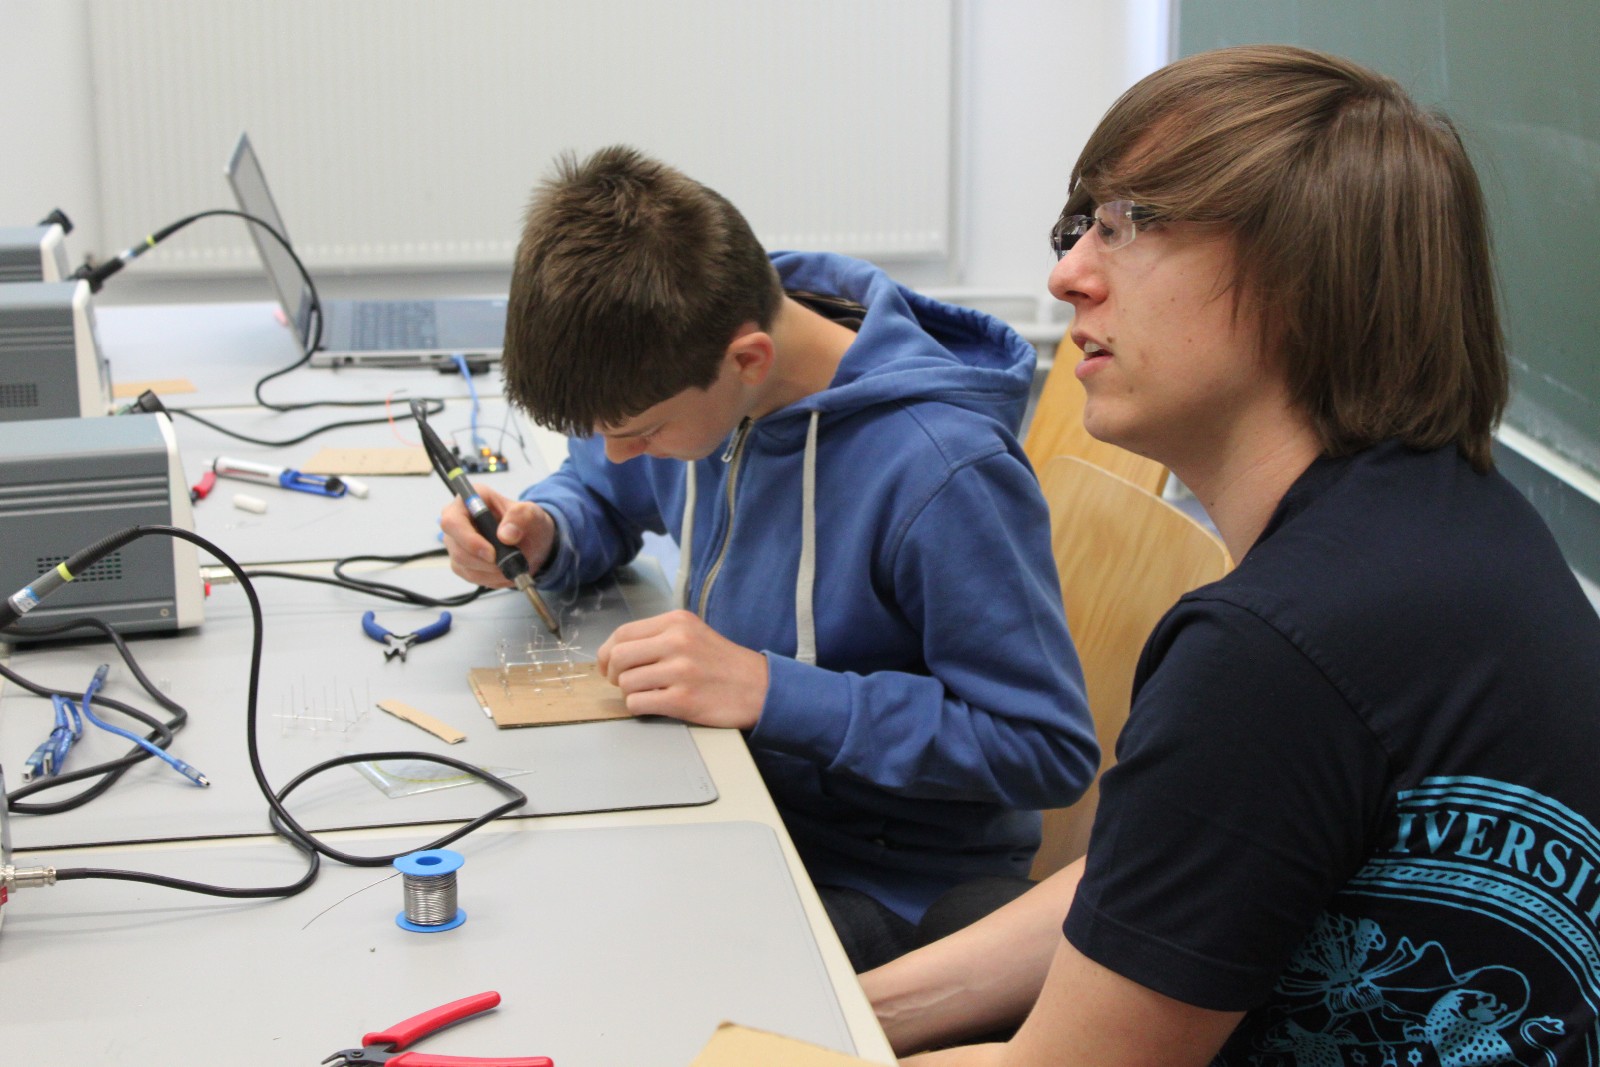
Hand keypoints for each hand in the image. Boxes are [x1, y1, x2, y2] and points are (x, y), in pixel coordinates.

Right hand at [438, 485, 556, 588]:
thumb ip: (520, 517)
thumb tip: (505, 534)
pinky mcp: (461, 561)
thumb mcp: (531, 514)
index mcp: (470, 500)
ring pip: (462, 565)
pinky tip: (505, 571)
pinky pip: (470, 576)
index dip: (469, 540)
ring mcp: (456, 543)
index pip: (452, 521)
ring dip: (490, 572)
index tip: (492, 554)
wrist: (532, 540)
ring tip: (511, 566)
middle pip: (456, 548)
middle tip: (506, 564)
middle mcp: (457, 521)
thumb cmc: (527, 522)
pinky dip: (490, 578)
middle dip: (483, 562)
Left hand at [596, 610, 768, 728]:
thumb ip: (659, 636)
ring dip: (629, 693)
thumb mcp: (694, 633)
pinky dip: (638, 708)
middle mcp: (677, 642)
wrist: (760, 688)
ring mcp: (680, 671)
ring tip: (647, 694)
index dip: (607, 652)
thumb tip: (616, 651)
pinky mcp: (682, 699)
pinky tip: (654, 705)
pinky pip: (638, 704)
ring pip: (626, 683)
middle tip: (623, 683)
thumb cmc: (724, 663)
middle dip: (613, 675)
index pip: (623, 633)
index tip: (608, 666)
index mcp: (677, 622)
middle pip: (618, 657)